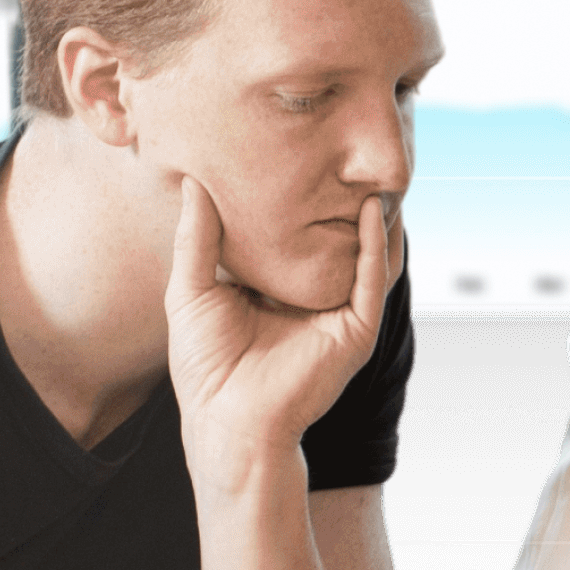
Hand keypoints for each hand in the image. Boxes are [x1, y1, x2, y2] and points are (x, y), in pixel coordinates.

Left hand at [166, 178, 395, 475]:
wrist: (228, 421)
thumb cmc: (205, 367)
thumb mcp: (192, 289)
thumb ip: (196, 238)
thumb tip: (191, 181)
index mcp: (275, 287)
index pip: (293, 233)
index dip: (294, 196)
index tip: (291, 150)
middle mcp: (312, 296)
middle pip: (334, 237)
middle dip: (341, 197)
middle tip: (342, 149)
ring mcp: (338, 312)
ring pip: (366, 252)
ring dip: (373, 213)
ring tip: (370, 169)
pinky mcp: (356, 330)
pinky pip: (374, 278)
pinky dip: (378, 243)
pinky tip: (373, 210)